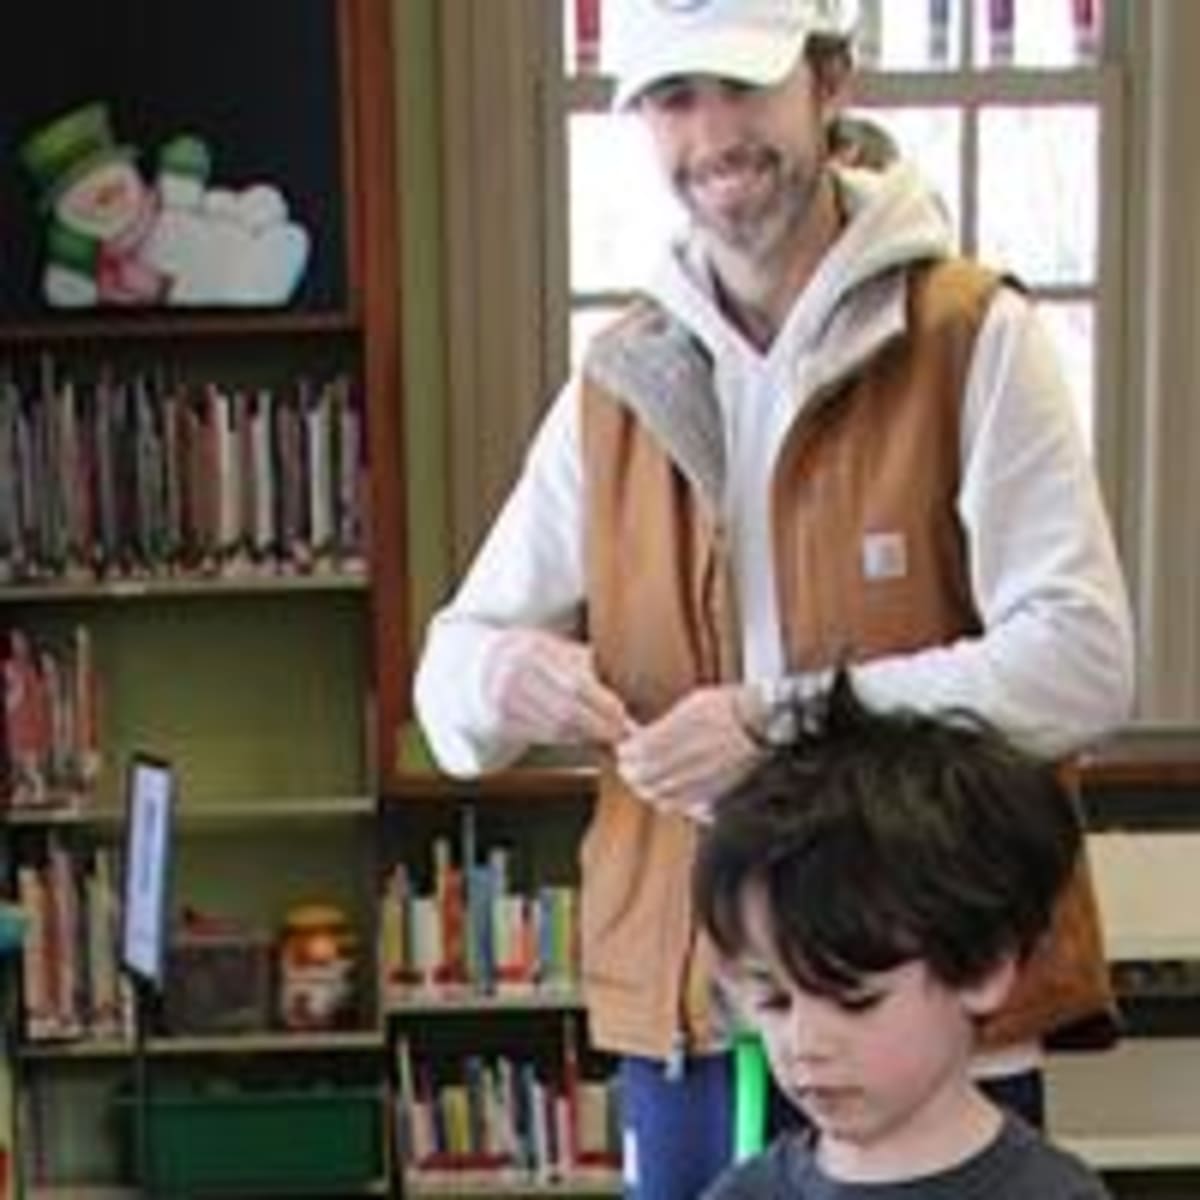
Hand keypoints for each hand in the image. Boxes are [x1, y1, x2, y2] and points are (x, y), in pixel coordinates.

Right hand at [483, 629, 631, 747]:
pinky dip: (568, 740)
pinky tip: (584, 738)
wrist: (481, 664)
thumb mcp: (553, 646)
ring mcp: (505, 699)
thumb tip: (626, 681)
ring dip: (587, 736)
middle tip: (623, 733)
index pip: (577, 683)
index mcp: (534, 648)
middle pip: (567, 710)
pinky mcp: (500, 721)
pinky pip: (543, 736)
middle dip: (600, 724)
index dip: (604, 703)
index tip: (625, 713)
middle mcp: (516, 674)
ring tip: (608, 738)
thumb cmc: (531, 655)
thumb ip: (582, 661)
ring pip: (556, 727)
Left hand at [615, 685, 761, 820]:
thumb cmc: (725, 707)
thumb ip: (665, 726)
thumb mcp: (691, 705)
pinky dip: (667, 801)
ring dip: (646, 788)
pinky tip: (662, 795)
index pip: (641, 750)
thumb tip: (641, 741)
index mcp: (682, 729)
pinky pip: (682, 803)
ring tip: (641, 783)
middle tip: (627, 770)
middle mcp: (689, 753)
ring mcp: (701, 773)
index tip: (623, 752)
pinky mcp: (713, 788)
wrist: (758, 721)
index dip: (627, 754)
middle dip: (632, 773)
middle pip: (647, 774)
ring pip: (661, 792)